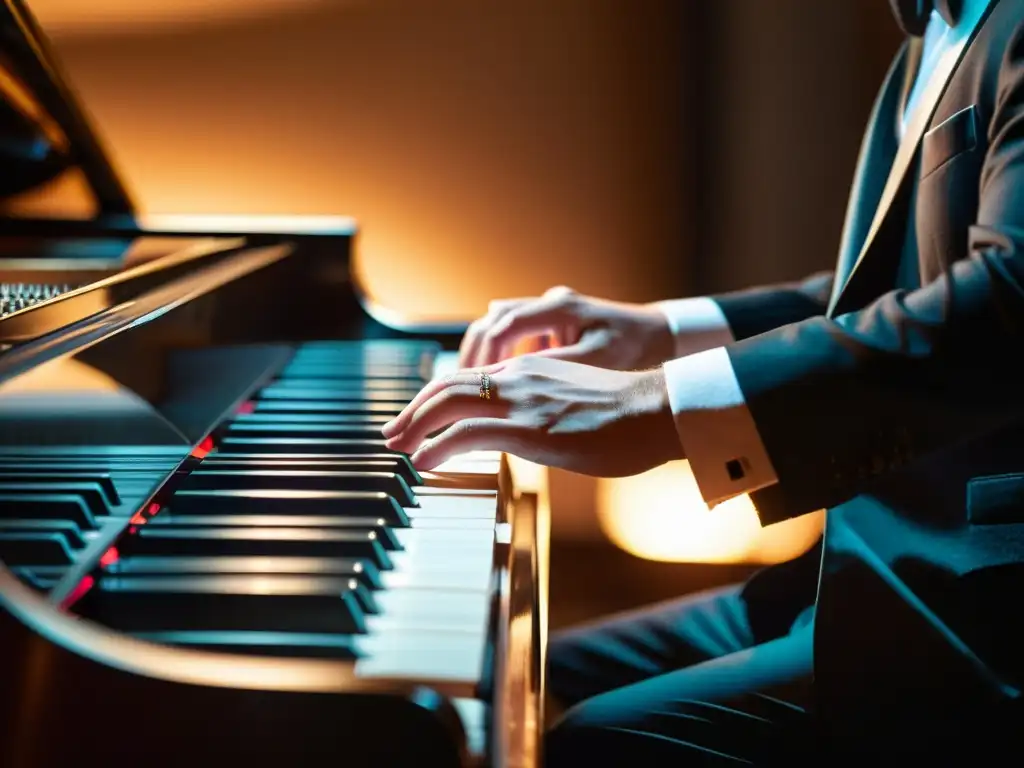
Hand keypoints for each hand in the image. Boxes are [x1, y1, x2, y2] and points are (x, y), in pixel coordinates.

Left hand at [381, 355, 683, 475]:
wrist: (658, 411)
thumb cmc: (629, 414)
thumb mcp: (577, 401)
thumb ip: (546, 407)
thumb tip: (529, 430)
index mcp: (530, 370)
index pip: (468, 376)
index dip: (435, 395)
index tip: (418, 415)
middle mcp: (519, 378)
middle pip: (447, 384)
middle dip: (413, 409)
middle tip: (392, 432)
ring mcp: (522, 401)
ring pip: (448, 403)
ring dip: (415, 426)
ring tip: (398, 447)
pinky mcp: (529, 429)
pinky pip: (467, 434)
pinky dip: (437, 447)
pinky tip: (425, 463)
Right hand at [459, 286, 675, 369]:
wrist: (665, 336)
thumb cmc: (637, 350)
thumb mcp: (598, 364)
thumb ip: (553, 369)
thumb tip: (510, 382)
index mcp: (561, 308)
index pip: (502, 327)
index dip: (480, 358)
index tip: (467, 387)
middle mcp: (551, 301)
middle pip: (491, 321)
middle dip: (469, 357)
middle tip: (452, 390)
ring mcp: (551, 308)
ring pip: (498, 324)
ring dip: (481, 354)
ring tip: (467, 388)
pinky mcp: (554, 321)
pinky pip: (514, 333)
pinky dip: (500, 354)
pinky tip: (497, 381)